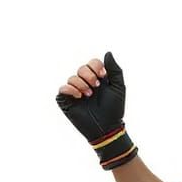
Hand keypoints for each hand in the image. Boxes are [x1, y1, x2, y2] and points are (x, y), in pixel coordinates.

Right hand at [55, 52, 137, 169]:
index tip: (103, 76)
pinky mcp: (67, 101)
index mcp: (97, 79)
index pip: (92, 63)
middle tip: (96, 86)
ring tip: (88, 95)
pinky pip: (62, 88)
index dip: (96, 66)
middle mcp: (85, 83)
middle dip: (89, 75)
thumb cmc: (114, 109)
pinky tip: (79, 96)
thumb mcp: (118, 87)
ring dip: (81, 84)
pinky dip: (70, 89)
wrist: (107, 127)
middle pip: (81, 68)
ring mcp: (75, 92)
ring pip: (72, 77)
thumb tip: (108, 53)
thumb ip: (115, 69)